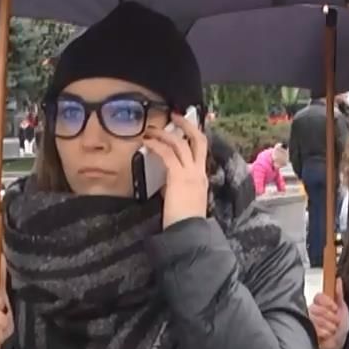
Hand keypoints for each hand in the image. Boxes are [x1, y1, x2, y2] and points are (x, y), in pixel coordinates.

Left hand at [143, 112, 209, 227]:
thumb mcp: (184, 198)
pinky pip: (167, 155)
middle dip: (187, 125)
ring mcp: (190, 173)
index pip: (201, 150)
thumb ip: (178, 186)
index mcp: (201, 177)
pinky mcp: (178, 177)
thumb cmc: (185, 221)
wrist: (189, 232)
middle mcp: (198, 172)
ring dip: (164, 133)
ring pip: (180, 144)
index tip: (183, 126)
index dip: (193, 135)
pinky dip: (156, 146)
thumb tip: (167, 180)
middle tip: (175, 115)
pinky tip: (147, 143)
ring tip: (151, 130)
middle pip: (198, 140)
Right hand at [308, 278, 348, 348]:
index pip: (318, 297)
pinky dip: (324, 333)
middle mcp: (313, 311)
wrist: (340, 344)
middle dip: (330, 317)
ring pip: (316, 319)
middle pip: (316, 308)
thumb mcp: (343, 308)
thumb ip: (339, 294)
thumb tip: (338, 279)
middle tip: (335, 322)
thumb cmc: (341, 327)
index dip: (328, 303)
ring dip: (329, 326)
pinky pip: (314, 328)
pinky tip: (327, 335)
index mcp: (321, 304)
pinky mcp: (307, 331)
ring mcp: (309, 321)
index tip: (335, 309)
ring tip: (332, 329)